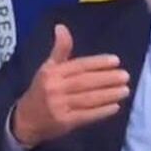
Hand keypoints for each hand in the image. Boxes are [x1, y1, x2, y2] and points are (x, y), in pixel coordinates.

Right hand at [12, 24, 129, 147]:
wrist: (25, 120)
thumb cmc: (41, 90)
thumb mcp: (47, 68)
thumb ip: (60, 49)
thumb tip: (61, 27)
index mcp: (52, 73)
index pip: (79, 66)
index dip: (98, 63)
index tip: (116, 61)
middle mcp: (55, 88)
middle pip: (85, 82)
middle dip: (107, 79)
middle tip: (125, 76)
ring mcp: (60, 107)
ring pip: (88, 99)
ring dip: (108, 95)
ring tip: (125, 90)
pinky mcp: (65, 123)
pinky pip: (86, 116)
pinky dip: (101, 112)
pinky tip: (115, 107)